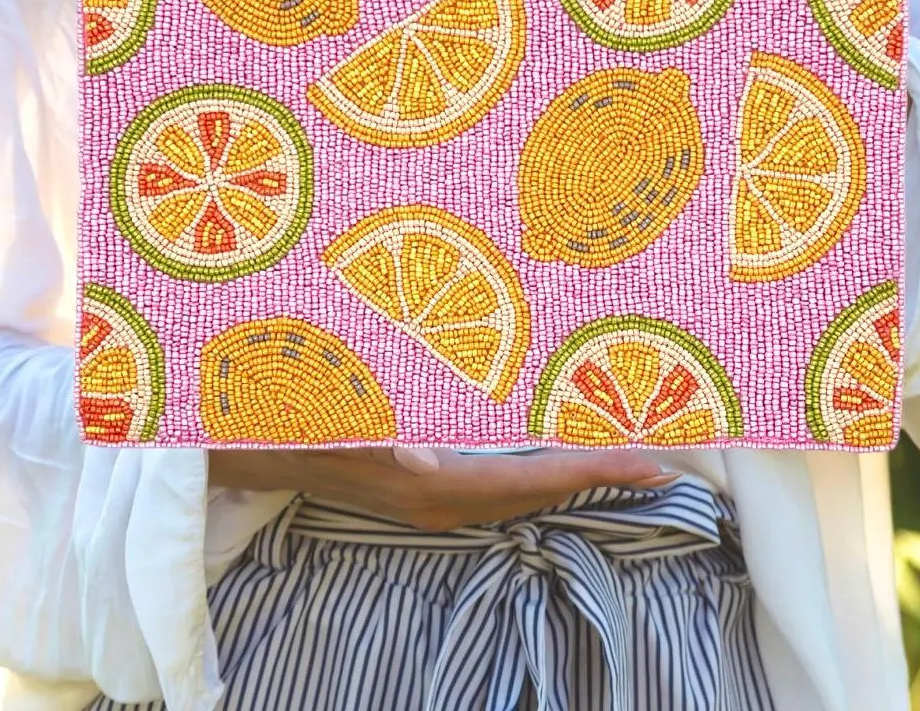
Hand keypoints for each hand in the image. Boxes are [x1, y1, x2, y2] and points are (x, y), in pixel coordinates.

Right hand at [208, 446, 677, 531]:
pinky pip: (502, 485)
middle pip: (539, 495)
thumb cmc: (301, 424)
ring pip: (524, 493)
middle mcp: (443, 500)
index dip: (592, 473)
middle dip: (599, 477)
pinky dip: (540, 471)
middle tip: (661, 457)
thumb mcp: (330, 420)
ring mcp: (437, 498)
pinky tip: (557, 451)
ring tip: (626, 453)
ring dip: (574, 474)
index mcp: (431, 485)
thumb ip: (368, 438)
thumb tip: (413, 449)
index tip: (653, 464)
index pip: (530, 483)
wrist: (257, 448)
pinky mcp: (430, 487)